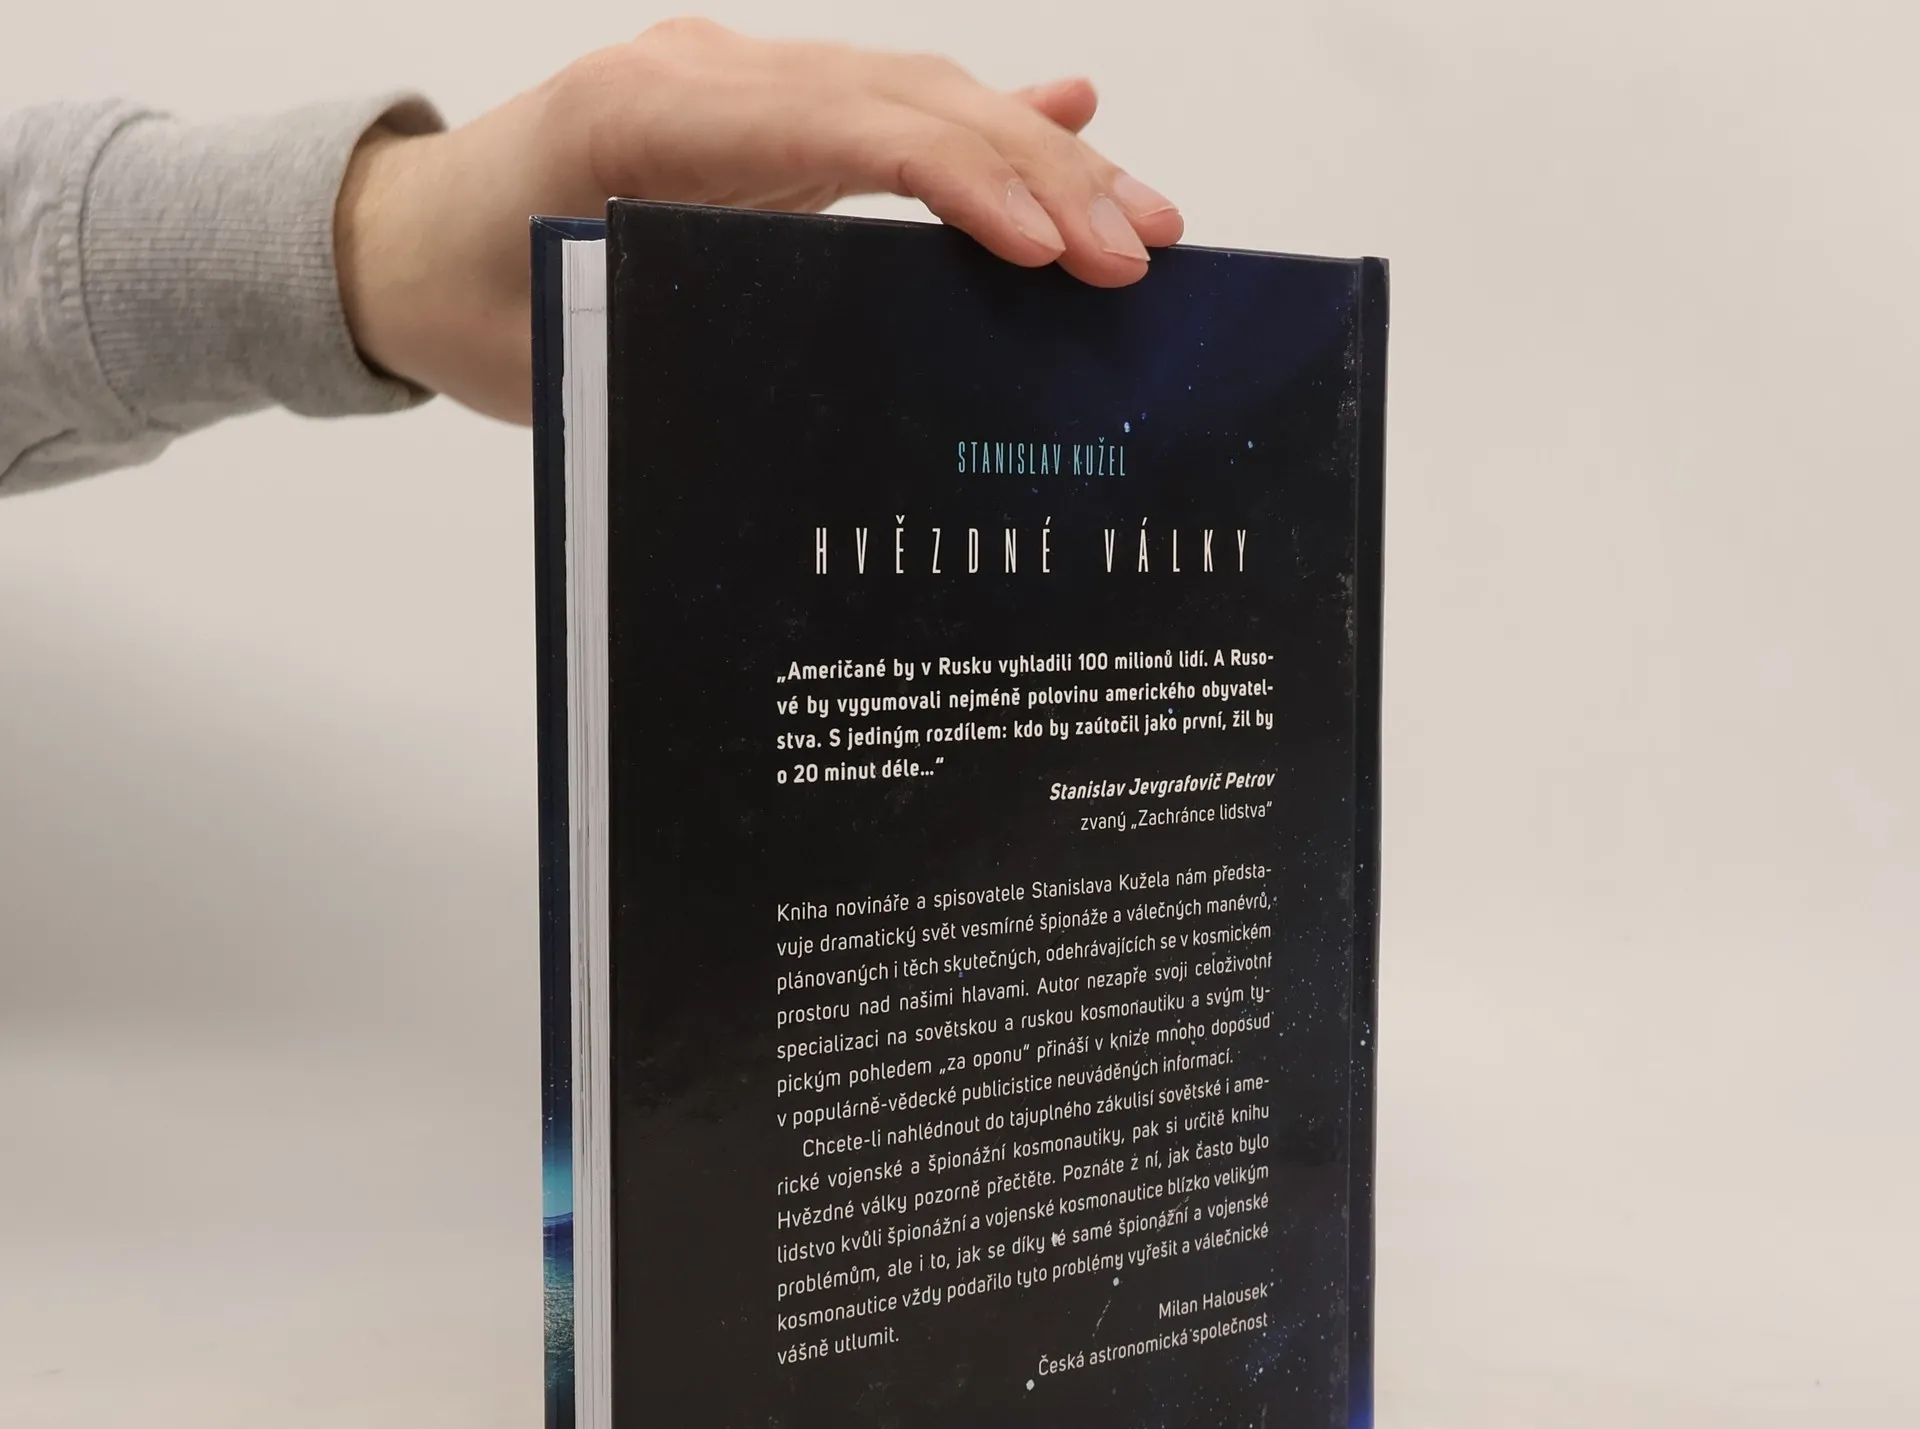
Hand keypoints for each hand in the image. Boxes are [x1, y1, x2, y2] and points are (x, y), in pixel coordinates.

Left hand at [335, 18, 1183, 422]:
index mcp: (656, 115)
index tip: (1056, 245)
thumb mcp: (577, 339)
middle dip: (1041, 171)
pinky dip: (980, 129)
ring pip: (919, 98)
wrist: (403, 244)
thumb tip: (845, 395)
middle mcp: (711, 77)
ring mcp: (743, 88)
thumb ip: (697, 337)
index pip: (850, 126)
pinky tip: (1070, 114)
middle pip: (911, 100)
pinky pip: (889, 113)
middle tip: (1143, 247)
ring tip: (1141, 217)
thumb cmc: (476, 301)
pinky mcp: (762, 119)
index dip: (966, 177)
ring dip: (1039, 154)